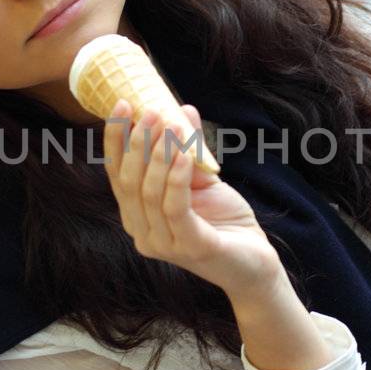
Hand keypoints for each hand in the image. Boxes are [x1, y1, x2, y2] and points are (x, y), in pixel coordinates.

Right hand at [104, 100, 282, 298]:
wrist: (254, 264)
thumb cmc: (224, 222)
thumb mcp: (203, 181)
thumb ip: (189, 150)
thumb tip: (183, 109)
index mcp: (137, 216)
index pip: (116, 174)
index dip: (116, 139)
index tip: (123, 105)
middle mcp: (142, 232)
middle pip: (128, 181)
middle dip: (137, 142)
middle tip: (151, 112)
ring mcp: (163, 244)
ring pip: (151, 192)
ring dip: (160, 155)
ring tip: (173, 127)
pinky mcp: (190, 248)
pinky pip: (176, 208)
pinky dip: (178, 179)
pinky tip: (186, 156)